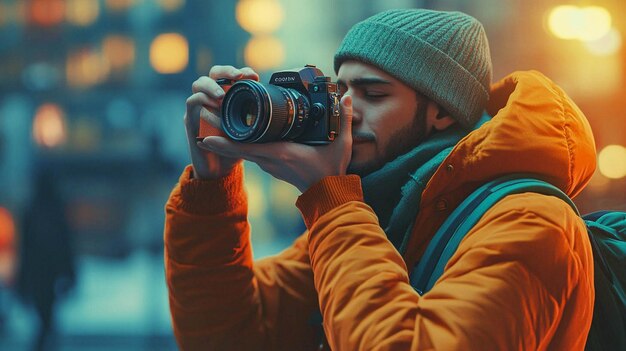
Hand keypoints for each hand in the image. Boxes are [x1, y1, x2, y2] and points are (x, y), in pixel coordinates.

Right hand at [184, 65, 259, 178]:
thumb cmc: (235, 148)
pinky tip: (214, 107)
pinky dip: (202, 101)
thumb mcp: (251, 131)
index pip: (232, 75)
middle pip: (214, 73)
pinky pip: (192, 102)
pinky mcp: (191, 118)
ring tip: (222, 96)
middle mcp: (212, 98)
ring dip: (211, 86)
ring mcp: (200, 107)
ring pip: (199, 83)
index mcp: (228, 97)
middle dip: (226, 71)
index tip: (254, 76)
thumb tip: (273, 105)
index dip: (242, 72)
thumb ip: (257, 118)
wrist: (220, 169)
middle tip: (237, 77)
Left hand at [198, 95, 353, 192]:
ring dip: (225, 139)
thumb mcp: (341, 144)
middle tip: (200, 120)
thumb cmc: (331, 170)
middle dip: (217, 136)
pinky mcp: (271, 165)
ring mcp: (269, 164)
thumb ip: (343, 119)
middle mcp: (270, 160)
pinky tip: (229, 135)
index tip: (204, 136)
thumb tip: (346, 96)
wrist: (328, 193)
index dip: (224, 143)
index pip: (247, 148)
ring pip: (241, 150)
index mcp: (281, 153)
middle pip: (237, 148)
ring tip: (208, 124)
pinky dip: (237, 145)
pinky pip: (249, 153)